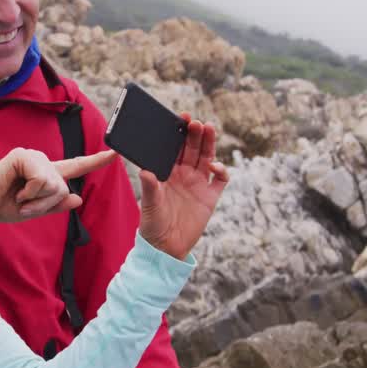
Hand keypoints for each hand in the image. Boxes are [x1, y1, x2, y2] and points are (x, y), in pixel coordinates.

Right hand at [0, 148, 116, 222]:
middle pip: (63, 187)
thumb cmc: (4, 205)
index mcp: (48, 174)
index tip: (115, 153)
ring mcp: (33, 157)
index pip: (77, 166)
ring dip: (36, 199)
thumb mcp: (34, 211)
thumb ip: (57, 205)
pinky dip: (30, 191)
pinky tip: (17, 190)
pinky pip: (42, 180)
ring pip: (54, 185)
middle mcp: (43, 162)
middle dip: (45, 203)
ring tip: (19, 197)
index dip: (97, 160)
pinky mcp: (24, 156)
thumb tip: (78, 199)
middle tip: (24, 204)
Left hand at [138, 113, 228, 259]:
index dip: (178, 133)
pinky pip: (220, 180)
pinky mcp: (210, 197)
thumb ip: (150, 187)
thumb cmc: (152, 224)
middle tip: (195, 122)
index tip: (180, 119)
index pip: (174, 148)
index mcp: (167, 172)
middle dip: (194, 134)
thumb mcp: (149, 205)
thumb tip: (144, 170)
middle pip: (192, 149)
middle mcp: (184, 175)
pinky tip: (216, 167)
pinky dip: (221, 170)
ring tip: (209, 128)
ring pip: (206, 158)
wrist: (166, 248)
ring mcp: (198, 184)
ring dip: (209, 143)